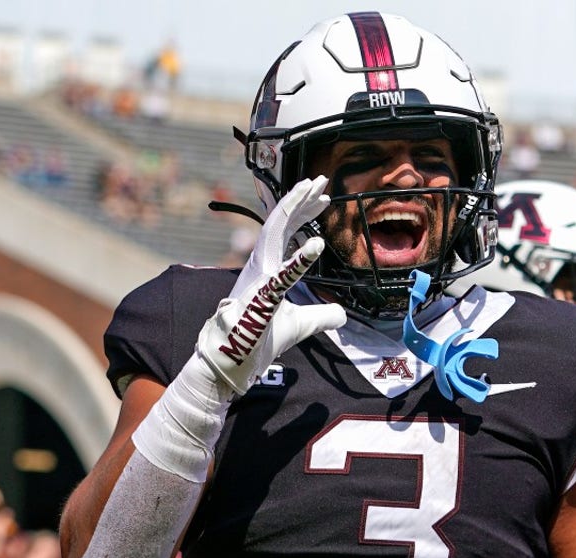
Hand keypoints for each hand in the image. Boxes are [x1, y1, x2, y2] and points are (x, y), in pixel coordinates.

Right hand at [195, 176, 348, 394]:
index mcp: (267, 268)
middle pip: (280, 222)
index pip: (286, 232)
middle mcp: (260, 266)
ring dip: (294, 209)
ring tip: (313, 189)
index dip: (303, 212)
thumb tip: (342, 314)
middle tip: (321, 179)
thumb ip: (322, 316)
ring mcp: (259, 278)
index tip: (323, 198)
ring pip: (274, 233)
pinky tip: (317, 243)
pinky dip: (299, 260)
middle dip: (300, 198)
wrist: (234, 360)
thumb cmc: (261, 339)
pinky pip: (283, 275)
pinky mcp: (263, 297)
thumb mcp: (301, 324)